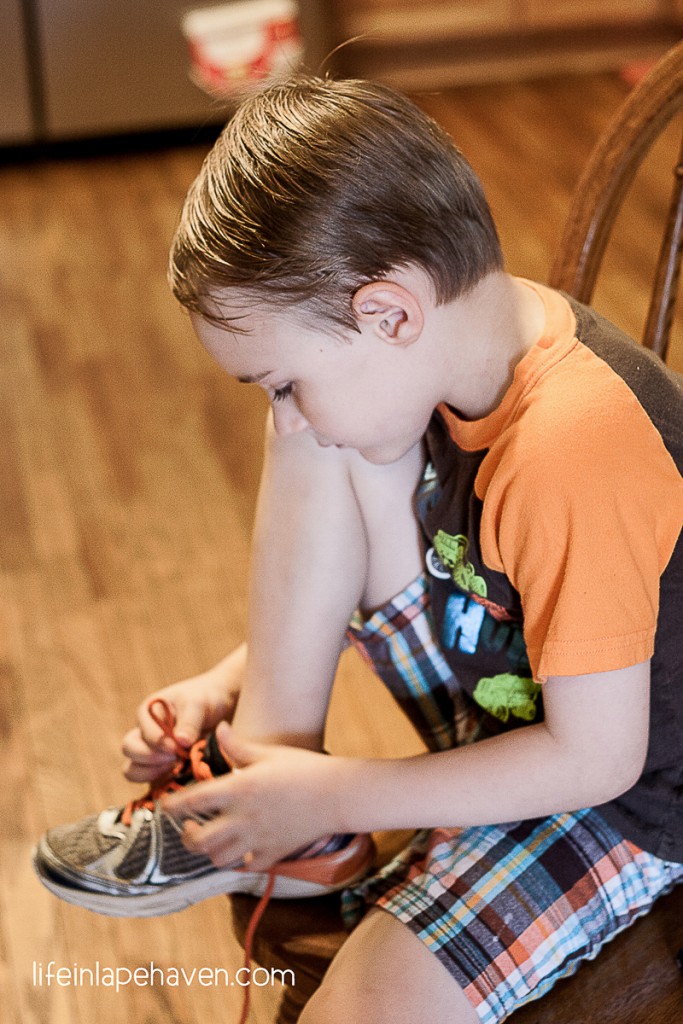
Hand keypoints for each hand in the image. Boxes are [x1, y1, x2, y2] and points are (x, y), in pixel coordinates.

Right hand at [121, 660, 240, 781]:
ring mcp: (151, 754)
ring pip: (132, 770)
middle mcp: (144, 734)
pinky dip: (161, 786)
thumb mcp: (198, 703)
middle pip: (129, 750)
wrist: (220, 709)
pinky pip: (150, 784)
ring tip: (176, 768)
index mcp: (148, 713)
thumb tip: (181, 741)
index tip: (177, 747)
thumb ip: (190, 721)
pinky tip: (180, 779)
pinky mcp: (160, 771)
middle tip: (174, 758)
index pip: (141, 733)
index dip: (158, 743)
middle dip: (150, 757)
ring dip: (151, 774)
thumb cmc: (205, 699)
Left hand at [161, 723, 343, 870]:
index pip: (191, 801)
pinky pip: (247, 867)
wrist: (338, 794)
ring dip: (209, 850)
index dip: (172, 804)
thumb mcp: (268, 752)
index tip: (165, 803)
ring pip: (218, 859)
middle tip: (190, 825)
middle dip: (186, 835)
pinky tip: (240, 849)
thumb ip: (238, 745)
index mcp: (238, 789)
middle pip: (198, 840)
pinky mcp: (274, 853)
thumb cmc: (304, 767)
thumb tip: (219, 728)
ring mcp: (257, 839)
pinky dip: (238, 861)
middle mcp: (242, 819)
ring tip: (212, 837)